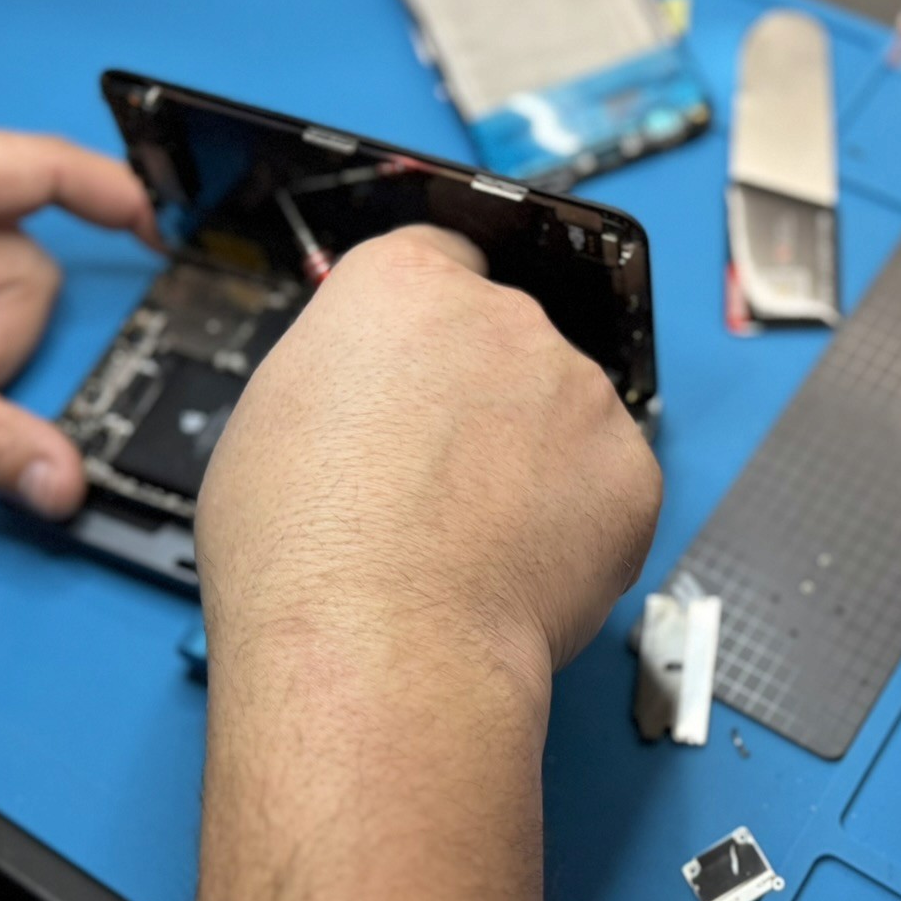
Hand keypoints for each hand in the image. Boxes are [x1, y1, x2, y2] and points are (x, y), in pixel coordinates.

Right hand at [195, 226, 662, 688]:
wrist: (380, 641)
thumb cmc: (300, 549)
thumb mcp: (270, 419)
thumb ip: (343, 376)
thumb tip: (368, 398)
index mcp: (402, 284)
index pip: (440, 258)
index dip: (431, 323)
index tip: (428, 361)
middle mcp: (502, 316)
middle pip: (506, 340)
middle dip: (484, 400)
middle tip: (436, 481)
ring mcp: (577, 389)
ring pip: (564, 413)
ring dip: (536, 459)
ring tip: (472, 538)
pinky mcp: (630, 466)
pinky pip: (608, 484)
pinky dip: (580, 520)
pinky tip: (520, 565)